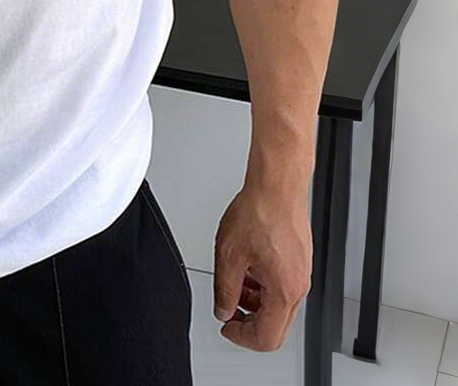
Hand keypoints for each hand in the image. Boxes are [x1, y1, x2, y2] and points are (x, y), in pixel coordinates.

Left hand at [212, 179, 312, 351]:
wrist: (277, 186)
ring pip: (279, 306)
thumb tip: (222, 309)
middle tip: (227, 311)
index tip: (226, 327)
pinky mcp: (299, 260)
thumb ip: (224, 289)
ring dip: (254, 302)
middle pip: (276, 326)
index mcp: (284, 290)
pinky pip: (282, 286)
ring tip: (234, 284)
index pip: (267, 337)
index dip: (241, 338)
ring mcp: (302, 273)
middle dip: (248, 322)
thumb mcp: (229, 254)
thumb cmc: (260, 211)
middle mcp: (299, 285)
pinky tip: (247, 269)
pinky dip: (263, 286)